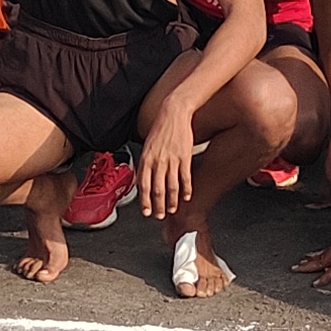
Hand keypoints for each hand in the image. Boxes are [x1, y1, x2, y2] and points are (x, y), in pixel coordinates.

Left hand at [134, 104, 199, 222]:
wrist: (173, 113)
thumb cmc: (159, 129)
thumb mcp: (147, 146)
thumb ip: (145, 164)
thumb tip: (143, 181)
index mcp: (146, 159)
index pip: (144, 185)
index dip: (145, 201)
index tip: (146, 212)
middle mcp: (158, 161)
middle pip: (158, 190)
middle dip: (158, 206)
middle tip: (159, 216)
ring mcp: (172, 160)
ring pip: (172, 186)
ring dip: (172, 201)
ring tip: (172, 210)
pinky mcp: (185, 157)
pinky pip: (185, 177)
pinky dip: (186, 190)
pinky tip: (187, 197)